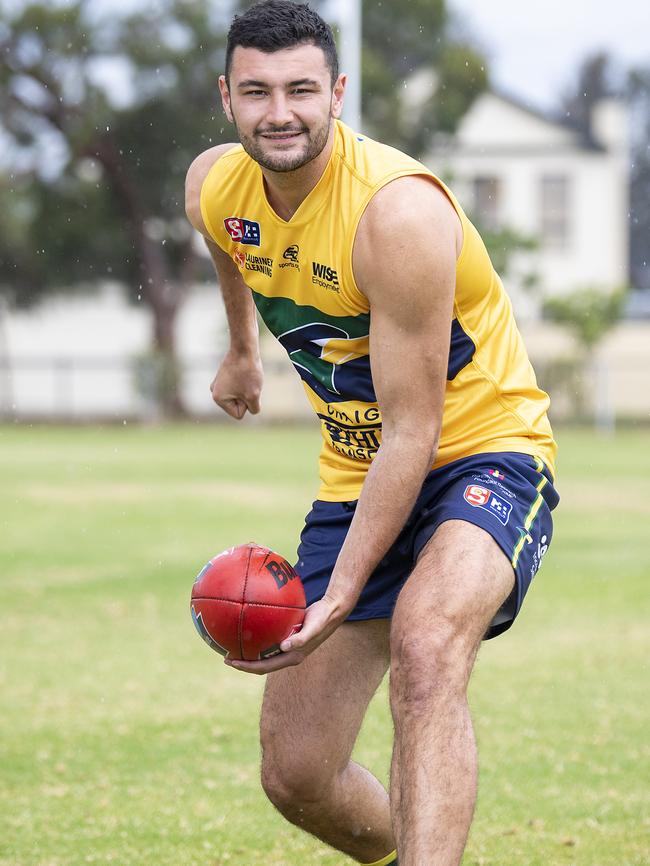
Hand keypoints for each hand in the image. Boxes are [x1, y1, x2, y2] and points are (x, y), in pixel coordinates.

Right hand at [210, 348, 262, 418]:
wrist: (244, 348)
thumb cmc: (248, 372)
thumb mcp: (254, 396)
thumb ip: (253, 409)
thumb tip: (251, 409)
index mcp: (218, 399)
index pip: (238, 414)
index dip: (247, 404)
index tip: (246, 389)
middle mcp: (215, 392)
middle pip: (238, 405)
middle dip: (246, 396)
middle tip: (247, 381)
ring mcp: (219, 383)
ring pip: (240, 395)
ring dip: (247, 389)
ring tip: (246, 376)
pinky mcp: (224, 375)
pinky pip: (239, 386)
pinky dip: (245, 381)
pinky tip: (244, 372)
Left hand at [224, 592, 351, 674]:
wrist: (331, 610)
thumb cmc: (322, 618)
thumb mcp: (313, 628)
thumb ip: (301, 639)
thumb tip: (284, 646)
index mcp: (292, 657)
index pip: (264, 667)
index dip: (247, 667)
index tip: (231, 662)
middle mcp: (288, 654)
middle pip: (261, 664)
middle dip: (243, 663)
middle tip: (226, 657)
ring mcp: (287, 647)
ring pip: (263, 653)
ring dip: (248, 652)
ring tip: (232, 645)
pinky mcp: (288, 637)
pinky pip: (268, 639)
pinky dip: (257, 637)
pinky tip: (249, 626)